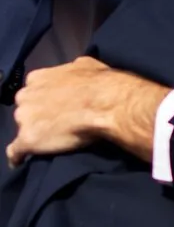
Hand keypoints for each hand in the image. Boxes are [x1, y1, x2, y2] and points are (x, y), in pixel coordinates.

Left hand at [7, 57, 169, 166]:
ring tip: (49, 141)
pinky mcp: (28, 140)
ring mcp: (23, 119)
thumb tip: (73, 73)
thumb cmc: (98, 83)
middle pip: (25, 108)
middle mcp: (25, 96)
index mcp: (37, 78)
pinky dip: (18, 156)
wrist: (104, 105)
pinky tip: (22, 161)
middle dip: (37, 114)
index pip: (33, 89)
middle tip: (56, 122)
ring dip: (33, 133)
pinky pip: (15, 152)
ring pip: (22, 128)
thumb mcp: (85, 65)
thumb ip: (70, 70)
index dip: (44, 99)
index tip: (55, 105)